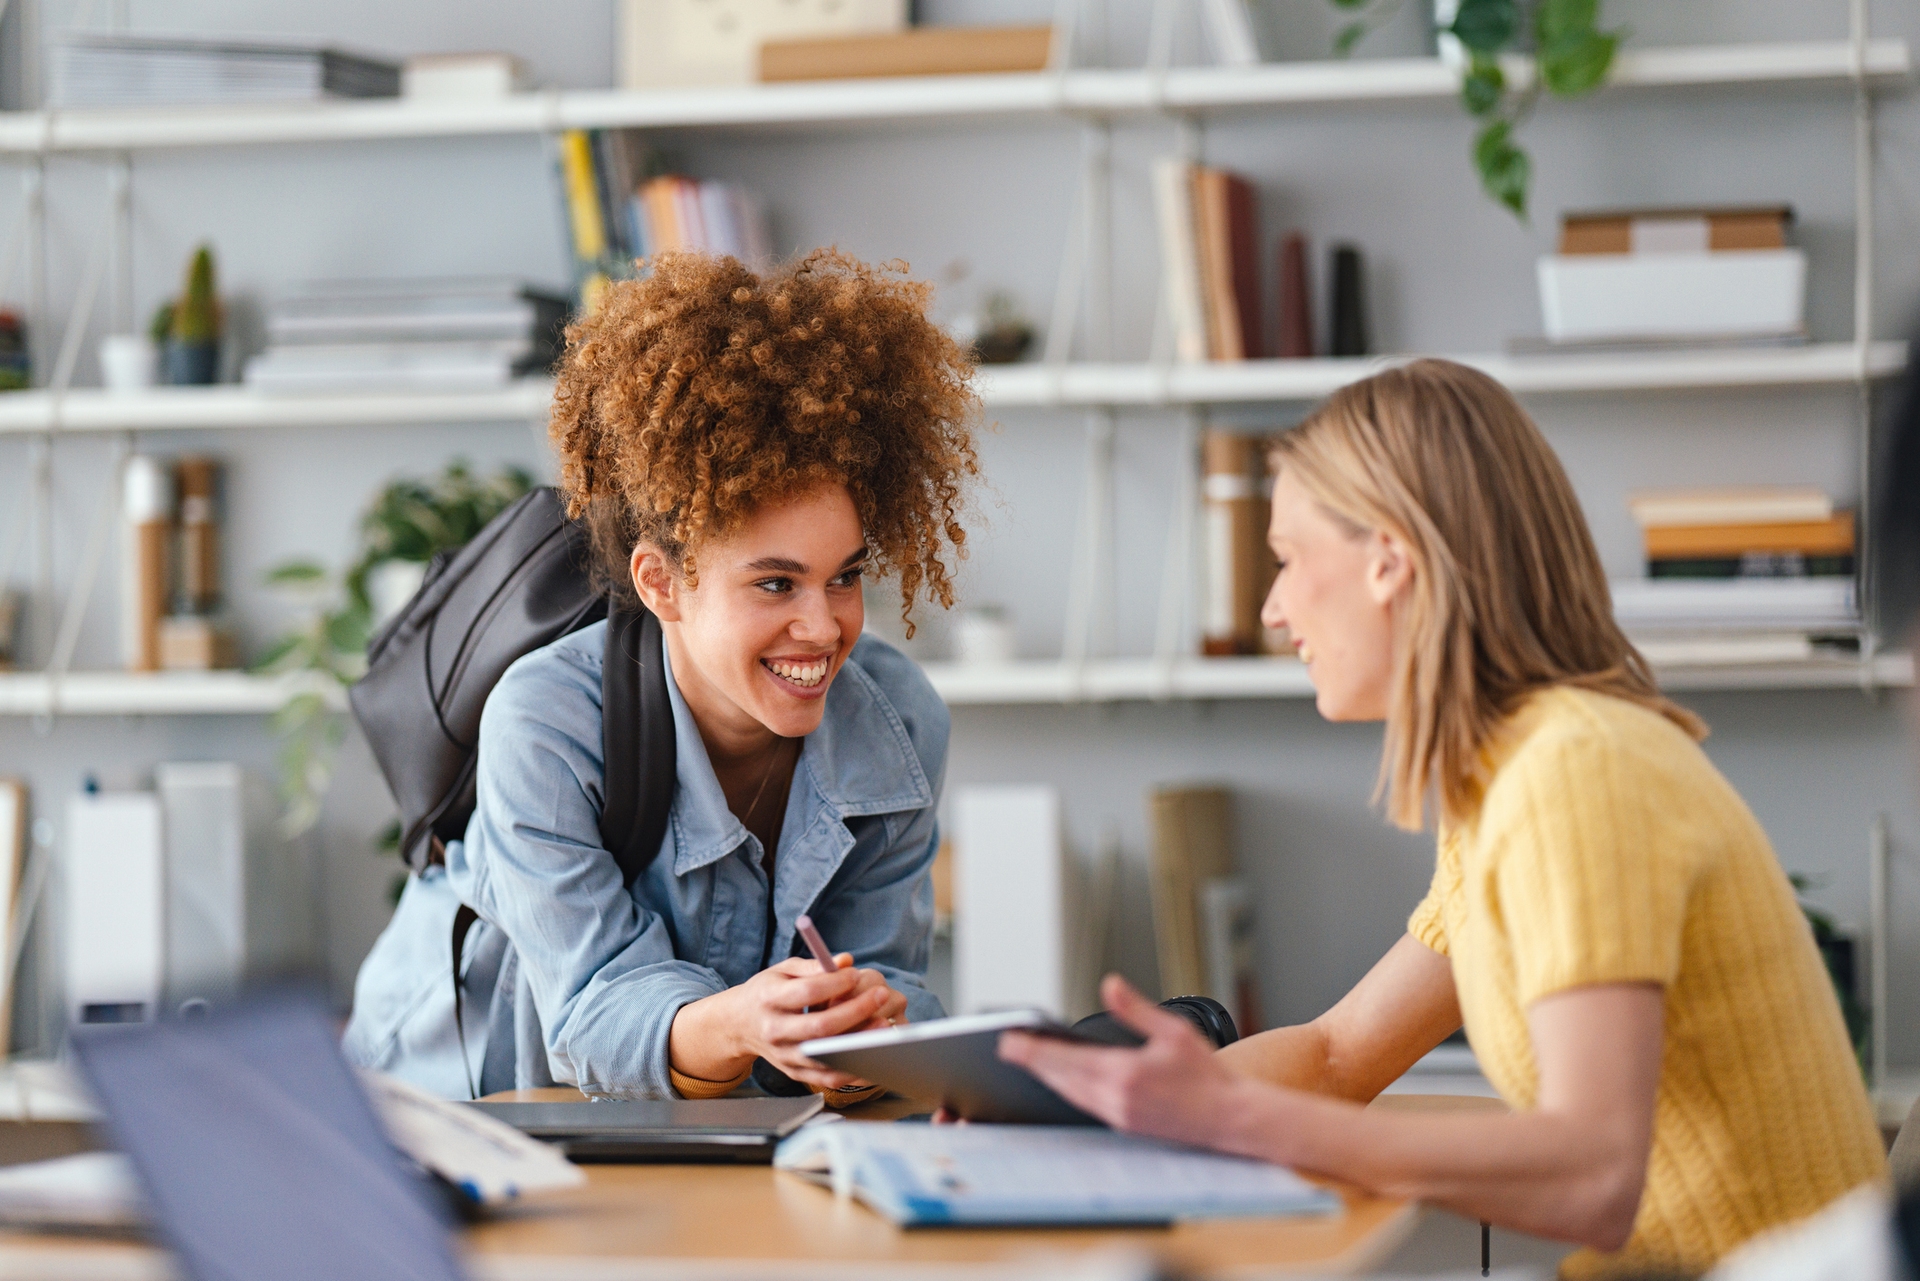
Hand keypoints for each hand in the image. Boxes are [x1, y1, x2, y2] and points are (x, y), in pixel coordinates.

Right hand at [672, 954, 907, 1088]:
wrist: (740, 1024)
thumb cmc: (767, 992)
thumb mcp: (783, 970)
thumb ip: (815, 966)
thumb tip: (846, 961)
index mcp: (769, 999)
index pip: (807, 992)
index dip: (835, 983)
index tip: (856, 973)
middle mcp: (775, 1031)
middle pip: (820, 1026)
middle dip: (856, 1010)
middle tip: (882, 994)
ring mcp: (784, 1056)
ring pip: (826, 1056)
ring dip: (859, 1043)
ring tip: (883, 1025)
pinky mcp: (794, 1073)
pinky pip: (827, 1077)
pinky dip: (852, 1070)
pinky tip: (872, 1054)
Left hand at [998, 974, 1241, 1145]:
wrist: (1230, 1119)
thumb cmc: (1207, 1075)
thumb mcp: (1174, 1031)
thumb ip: (1136, 1009)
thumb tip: (1110, 985)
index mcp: (1124, 1074)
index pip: (1065, 1060)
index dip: (1033, 1050)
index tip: (1009, 1041)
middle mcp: (1115, 1100)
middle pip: (1059, 1079)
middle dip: (1031, 1062)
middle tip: (1007, 1047)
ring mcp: (1118, 1116)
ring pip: (1069, 1094)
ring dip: (1047, 1077)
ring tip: (1028, 1060)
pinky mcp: (1124, 1125)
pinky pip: (1084, 1105)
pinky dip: (1066, 1090)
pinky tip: (1061, 1080)